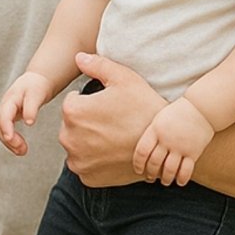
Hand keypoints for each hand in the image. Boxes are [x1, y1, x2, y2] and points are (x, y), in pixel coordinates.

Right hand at [0, 71, 51, 155]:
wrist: (36, 80)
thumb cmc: (37, 86)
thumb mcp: (36, 94)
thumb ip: (31, 108)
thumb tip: (29, 123)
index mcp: (10, 100)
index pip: (4, 115)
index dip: (6, 128)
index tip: (11, 140)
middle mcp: (5, 107)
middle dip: (8, 139)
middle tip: (22, 151)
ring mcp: (6, 112)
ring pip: (1, 130)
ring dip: (9, 143)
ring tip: (22, 152)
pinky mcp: (9, 117)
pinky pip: (6, 131)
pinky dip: (12, 141)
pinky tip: (21, 148)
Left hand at [59, 53, 164, 187]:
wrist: (165, 144)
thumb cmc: (144, 107)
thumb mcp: (124, 78)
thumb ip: (97, 65)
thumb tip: (78, 57)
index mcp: (72, 111)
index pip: (72, 103)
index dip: (90, 102)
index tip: (108, 107)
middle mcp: (68, 137)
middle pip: (71, 126)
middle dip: (86, 123)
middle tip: (112, 123)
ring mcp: (77, 160)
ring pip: (77, 146)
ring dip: (88, 142)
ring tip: (113, 138)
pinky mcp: (87, 178)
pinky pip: (85, 166)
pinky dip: (95, 161)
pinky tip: (112, 153)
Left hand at [133, 97, 214, 185]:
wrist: (202, 108)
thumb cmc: (177, 114)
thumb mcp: (159, 119)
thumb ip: (151, 134)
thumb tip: (142, 151)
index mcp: (155, 130)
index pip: (142, 152)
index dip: (138, 164)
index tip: (138, 170)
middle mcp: (166, 140)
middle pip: (154, 163)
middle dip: (150, 173)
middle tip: (150, 178)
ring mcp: (180, 147)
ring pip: (169, 169)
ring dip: (165, 179)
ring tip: (165, 182)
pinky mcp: (193, 152)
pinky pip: (186, 170)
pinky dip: (181, 179)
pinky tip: (179, 182)